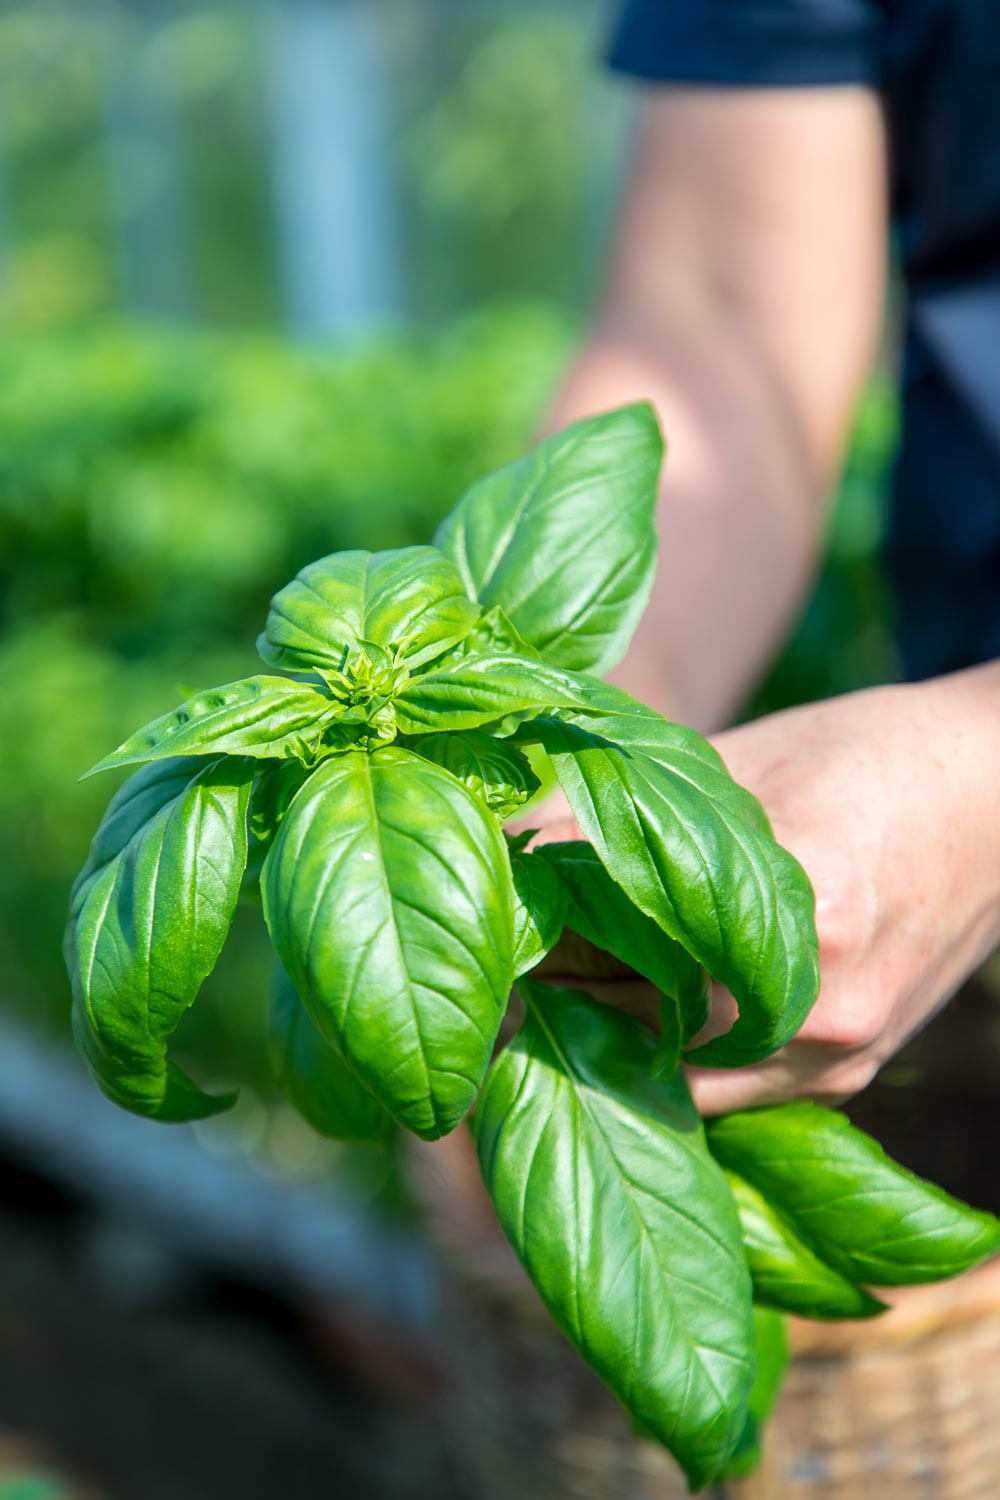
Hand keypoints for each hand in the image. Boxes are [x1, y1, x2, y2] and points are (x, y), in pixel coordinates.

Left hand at [526, 666, 999, 1114]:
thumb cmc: (866, 755)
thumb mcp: (733, 764)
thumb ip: (619, 814)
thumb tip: (505, 849)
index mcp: (798, 909)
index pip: (615, 957)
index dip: (540, 948)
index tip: (494, 933)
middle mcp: (821, 1004)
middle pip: (637, 1032)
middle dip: (561, 1002)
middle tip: (507, 969)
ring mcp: (841, 1055)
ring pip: (677, 1084)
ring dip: (610, 1045)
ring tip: (560, 995)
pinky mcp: (852, 1075)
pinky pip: (731, 1093)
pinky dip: (672, 1063)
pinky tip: (633, 1017)